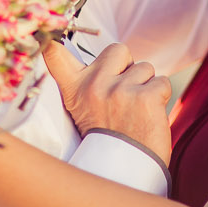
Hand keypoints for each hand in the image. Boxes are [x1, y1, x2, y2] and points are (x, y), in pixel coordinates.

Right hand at [43, 41, 172, 165]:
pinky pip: (162, 82)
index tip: (45, 35)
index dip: (52, 40)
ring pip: (145, 68)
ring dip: (146, 86)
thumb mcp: (85, 112)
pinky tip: (150, 116)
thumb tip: (113, 57)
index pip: (56, 57)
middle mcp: (95, 86)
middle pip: (119, 50)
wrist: (127, 171)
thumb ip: (91, 85)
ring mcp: (121, 90)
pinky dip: (161, 97)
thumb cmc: (109, 140)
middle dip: (127, 66)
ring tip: (136, 111)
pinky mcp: (146, 97)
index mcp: (76, 89)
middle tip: (124, 93)